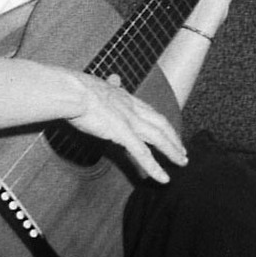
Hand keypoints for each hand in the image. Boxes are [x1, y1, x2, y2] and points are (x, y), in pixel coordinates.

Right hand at [65, 70, 186, 183]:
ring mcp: (130, 122)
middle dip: (174, 139)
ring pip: (159, 139)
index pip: (151, 113)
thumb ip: (110, 84)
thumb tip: (114, 77)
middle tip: (183, 152)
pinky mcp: (123, 133)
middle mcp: (134, 110)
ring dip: (172, 152)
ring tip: (182, 163)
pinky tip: (163, 179)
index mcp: (128, 99)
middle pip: (161, 125)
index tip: (170, 133)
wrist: (73, 91)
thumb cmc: (79, 89)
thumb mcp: (100, 84)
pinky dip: (155, 168)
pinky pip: (143, 155)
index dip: (162, 124)